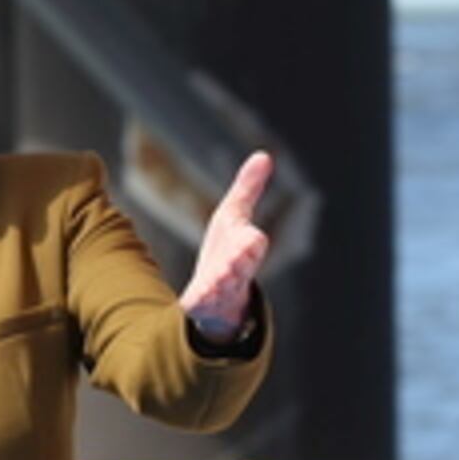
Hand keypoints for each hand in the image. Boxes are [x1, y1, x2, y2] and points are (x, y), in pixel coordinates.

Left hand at [179, 151, 272, 344]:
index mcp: (245, 248)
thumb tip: (264, 155)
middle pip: (241, 266)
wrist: (217, 297)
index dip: (251, 242)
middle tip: (243, 255)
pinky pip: (202, 303)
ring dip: (221, 282)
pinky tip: (195, 299)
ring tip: (218, 281)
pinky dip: (201, 301)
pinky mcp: (202, 304)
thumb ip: (248, 188)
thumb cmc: (227, 250)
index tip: (254, 239)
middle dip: (241, 262)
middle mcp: (236, 271)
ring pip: (223, 287)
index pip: (252, 244)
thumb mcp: (234, 215)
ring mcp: (220, 290)